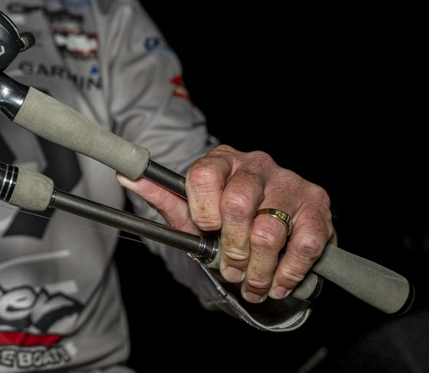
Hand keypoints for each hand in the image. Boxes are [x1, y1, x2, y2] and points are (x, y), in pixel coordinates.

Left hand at [118, 144, 333, 303]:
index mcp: (222, 159)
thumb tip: (126, 174)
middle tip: (230, 269)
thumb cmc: (226, 218)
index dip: (202, 209)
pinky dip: (288, 272)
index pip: (204, 174)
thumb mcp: (191, 210)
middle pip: (238, 203)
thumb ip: (161, 194)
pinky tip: (277, 283)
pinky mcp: (318, 205)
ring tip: (251, 282)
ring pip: (269, 229)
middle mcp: (257, 164)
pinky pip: (303, 244)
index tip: (206, 230)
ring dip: (257, 268)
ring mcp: (290, 182)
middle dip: (230, 247)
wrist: (272, 226)